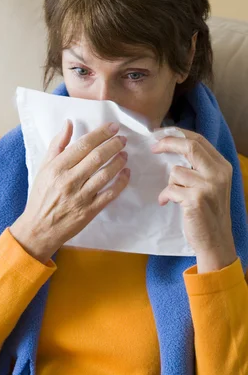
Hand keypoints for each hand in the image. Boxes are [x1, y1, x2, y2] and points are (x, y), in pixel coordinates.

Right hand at [10, 120, 129, 262]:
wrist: (39, 229)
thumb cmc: (41, 197)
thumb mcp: (43, 168)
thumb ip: (57, 145)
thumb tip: (69, 123)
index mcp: (57, 168)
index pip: (83, 145)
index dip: (101, 134)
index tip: (113, 127)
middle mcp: (69, 181)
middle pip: (97, 157)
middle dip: (113, 144)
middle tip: (122, 139)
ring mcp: (81, 197)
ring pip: (106, 174)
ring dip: (119, 161)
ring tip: (124, 153)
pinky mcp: (90, 211)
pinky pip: (110, 194)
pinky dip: (121, 182)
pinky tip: (126, 173)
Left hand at [151, 129, 237, 268]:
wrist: (215, 240)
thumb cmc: (208, 213)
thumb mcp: (211, 185)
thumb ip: (199, 167)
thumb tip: (173, 147)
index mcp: (222, 166)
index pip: (199, 140)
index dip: (178, 134)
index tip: (161, 135)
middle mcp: (218, 173)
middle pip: (190, 146)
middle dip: (167, 143)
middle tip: (153, 147)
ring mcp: (208, 186)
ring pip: (175, 171)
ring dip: (169, 183)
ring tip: (174, 196)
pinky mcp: (196, 199)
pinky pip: (170, 189)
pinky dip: (164, 196)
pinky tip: (166, 203)